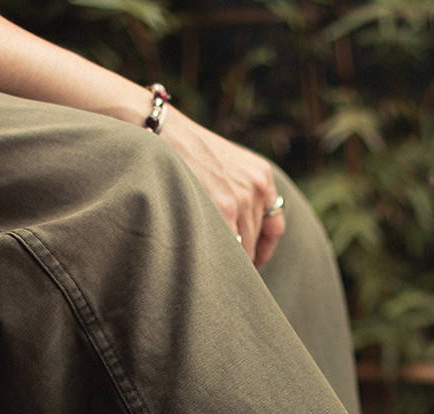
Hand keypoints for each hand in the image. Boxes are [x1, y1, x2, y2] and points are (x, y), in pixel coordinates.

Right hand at [163, 108, 284, 267]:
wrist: (159, 127)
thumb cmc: (185, 151)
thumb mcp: (224, 165)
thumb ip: (238, 193)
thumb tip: (241, 238)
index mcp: (262, 176)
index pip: (274, 227)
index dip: (262, 249)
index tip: (252, 262)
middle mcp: (258, 187)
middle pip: (255, 240)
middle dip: (241, 255)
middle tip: (222, 267)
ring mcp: (243, 198)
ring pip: (244, 248)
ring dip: (229, 261)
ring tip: (209, 264)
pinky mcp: (225, 206)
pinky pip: (232, 249)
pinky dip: (221, 261)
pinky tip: (206, 264)